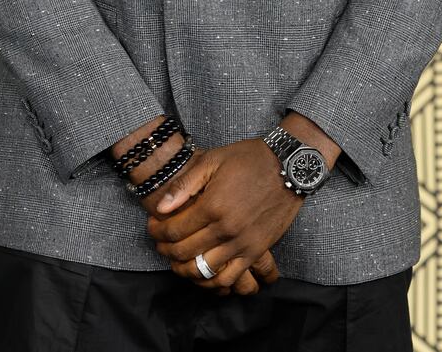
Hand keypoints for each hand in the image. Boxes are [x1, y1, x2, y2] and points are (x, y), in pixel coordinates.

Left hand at [145, 138, 302, 291]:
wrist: (289, 167)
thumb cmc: (249, 159)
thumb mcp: (213, 160)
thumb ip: (185, 184)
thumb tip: (161, 207)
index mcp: (212, 205)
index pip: (175, 230)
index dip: (158, 231)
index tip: (152, 227)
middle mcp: (226, 229)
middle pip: (185, 252)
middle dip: (166, 251)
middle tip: (160, 244)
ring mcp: (242, 243)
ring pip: (205, 271)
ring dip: (186, 271)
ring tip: (178, 262)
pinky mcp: (257, 251)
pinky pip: (232, 279)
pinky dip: (215, 283)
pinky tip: (205, 275)